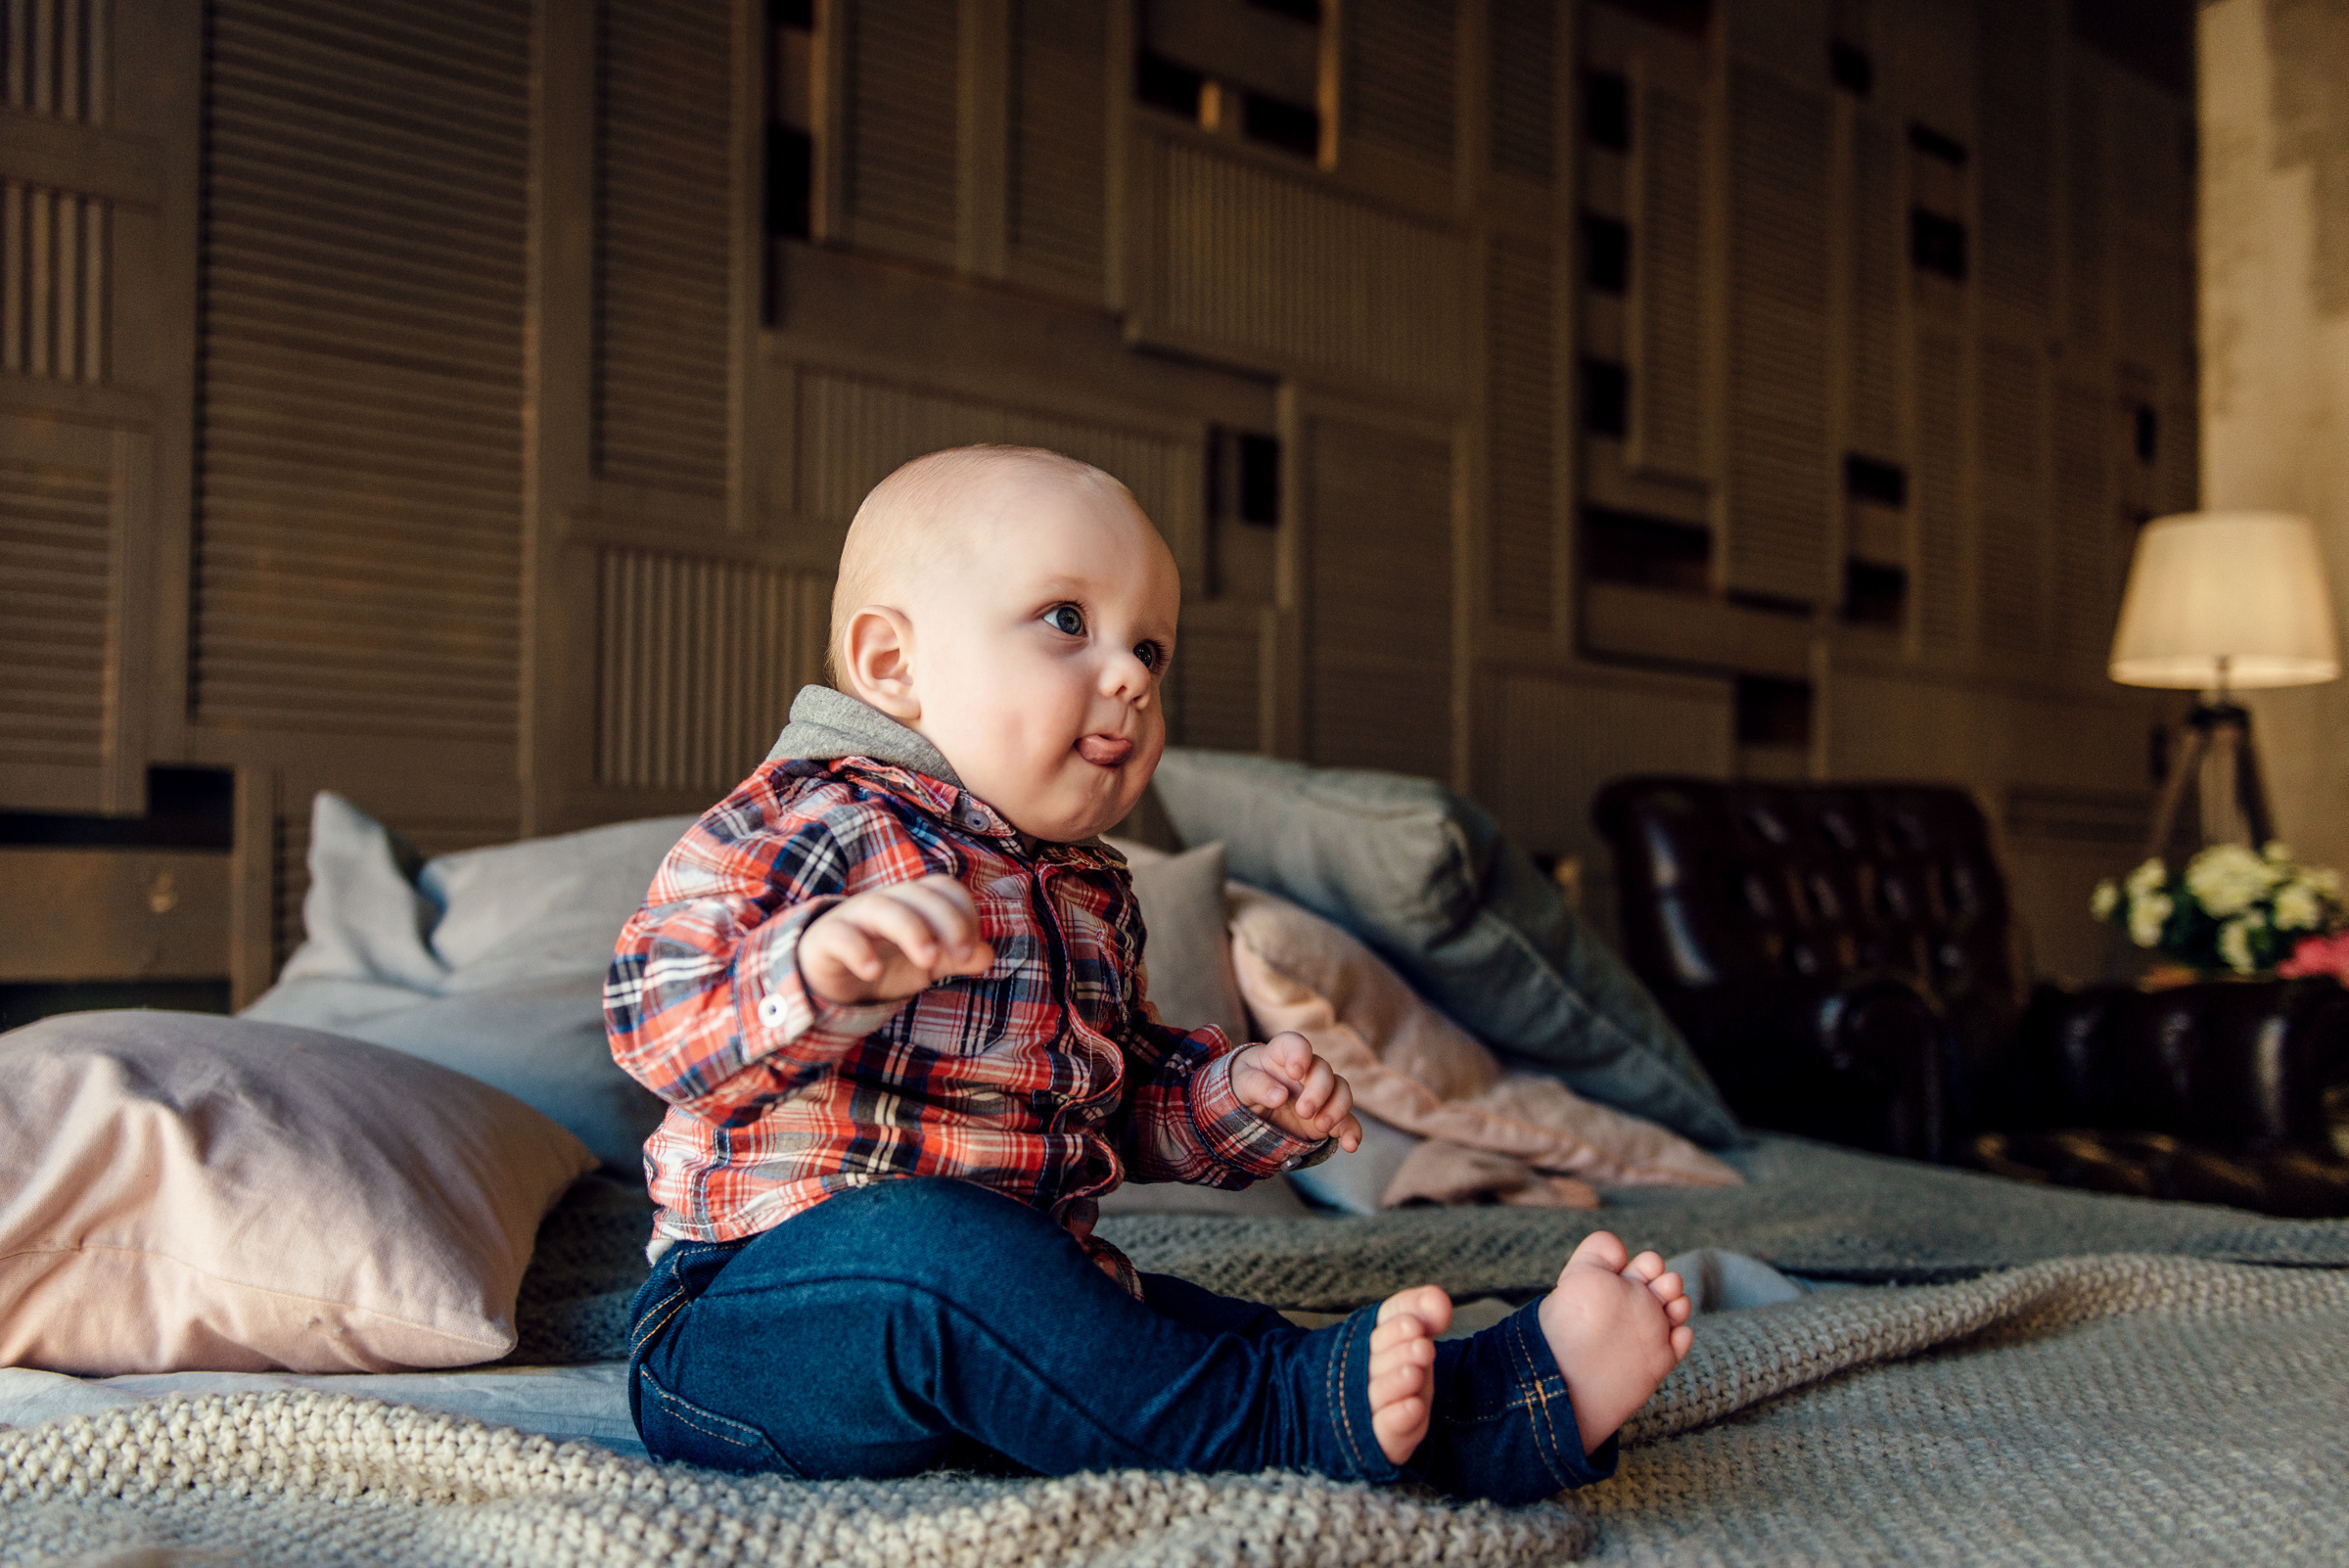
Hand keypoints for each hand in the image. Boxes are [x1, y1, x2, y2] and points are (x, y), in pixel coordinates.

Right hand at [797, 874, 995, 1005]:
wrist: (831, 979)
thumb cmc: (886, 961)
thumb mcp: (927, 963)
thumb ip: (957, 957)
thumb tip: (987, 954)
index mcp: (913, 902)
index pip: (944, 888)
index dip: (964, 913)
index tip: (972, 948)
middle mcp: (886, 901)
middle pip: (918, 894)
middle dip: (946, 922)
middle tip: (961, 956)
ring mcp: (854, 917)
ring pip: (882, 908)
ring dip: (911, 931)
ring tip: (929, 962)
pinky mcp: (827, 938)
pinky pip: (841, 935)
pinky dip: (858, 951)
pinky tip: (873, 972)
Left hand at [1231, 1031, 1362, 1151]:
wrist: (1250, 1109)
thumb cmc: (1244, 1086)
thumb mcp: (1240, 1083)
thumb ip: (1256, 1085)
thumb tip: (1280, 1096)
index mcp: (1281, 1055)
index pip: (1296, 1044)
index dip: (1300, 1054)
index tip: (1295, 1072)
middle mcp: (1306, 1070)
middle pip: (1324, 1071)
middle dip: (1318, 1091)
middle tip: (1303, 1111)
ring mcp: (1320, 1092)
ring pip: (1342, 1091)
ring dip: (1337, 1108)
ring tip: (1321, 1127)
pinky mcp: (1327, 1115)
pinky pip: (1347, 1120)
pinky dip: (1351, 1132)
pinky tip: (1350, 1145)